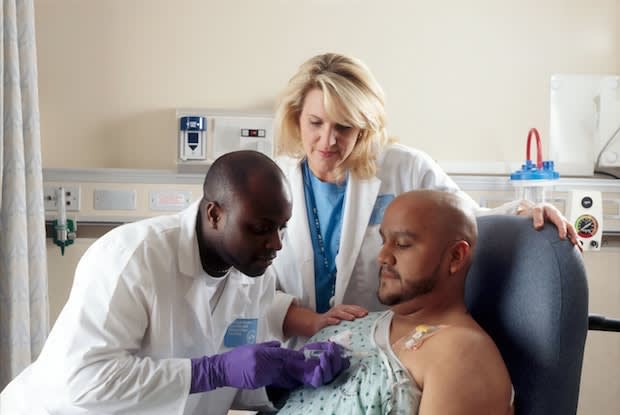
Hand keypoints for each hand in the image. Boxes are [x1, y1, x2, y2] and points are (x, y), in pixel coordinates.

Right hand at [190, 340, 304, 392]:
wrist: (222, 368)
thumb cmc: (237, 356)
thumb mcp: (252, 347)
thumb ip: (266, 346)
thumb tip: (279, 345)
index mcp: (260, 351)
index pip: (280, 353)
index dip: (292, 355)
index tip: (302, 356)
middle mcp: (261, 362)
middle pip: (281, 364)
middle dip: (291, 366)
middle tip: (301, 367)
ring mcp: (258, 373)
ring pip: (277, 374)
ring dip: (286, 374)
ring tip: (295, 375)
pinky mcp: (256, 382)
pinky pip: (270, 381)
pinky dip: (277, 380)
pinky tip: (283, 380)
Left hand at [291, 342, 349, 386]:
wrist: (293, 359)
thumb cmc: (308, 353)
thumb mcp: (318, 346)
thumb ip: (327, 346)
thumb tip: (337, 344)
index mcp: (334, 363)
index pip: (344, 363)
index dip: (344, 356)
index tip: (339, 348)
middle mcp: (331, 372)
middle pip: (337, 368)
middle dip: (336, 358)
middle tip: (331, 348)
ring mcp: (323, 378)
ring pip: (329, 375)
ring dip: (327, 365)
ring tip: (324, 355)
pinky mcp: (314, 382)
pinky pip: (319, 381)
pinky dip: (319, 375)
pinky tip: (318, 368)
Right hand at [314, 304, 367, 332]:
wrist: (316, 323)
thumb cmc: (331, 321)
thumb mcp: (342, 319)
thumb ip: (350, 319)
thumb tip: (363, 323)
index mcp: (342, 309)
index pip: (352, 307)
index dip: (359, 309)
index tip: (367, 313)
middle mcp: (337, 310)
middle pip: (347, 309)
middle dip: (355, 311)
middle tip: (362, 315)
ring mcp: (330, 315)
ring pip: (338, 313)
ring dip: (345, 315)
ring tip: (352, 318)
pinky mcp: (324, 320)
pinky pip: (328, 319)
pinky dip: (333, 320)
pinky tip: (337, 322)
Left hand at [517, 201, 579, 248]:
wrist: (541, 209)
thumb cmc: (539, 210)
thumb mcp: (536, 210)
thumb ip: (537, 217)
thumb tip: (538, 227)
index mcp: (555, 214)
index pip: (560, 222)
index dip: (562, 229)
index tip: (562, 237)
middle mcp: (561, 219)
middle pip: (570, 227)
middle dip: (573, 235)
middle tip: (574, 243)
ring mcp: (563, 225)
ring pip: (571, 232)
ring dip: (576, 240)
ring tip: (579, 249)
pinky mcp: (562, 229)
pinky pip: (569, 235)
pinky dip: (573, 242)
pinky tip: (576, 250)